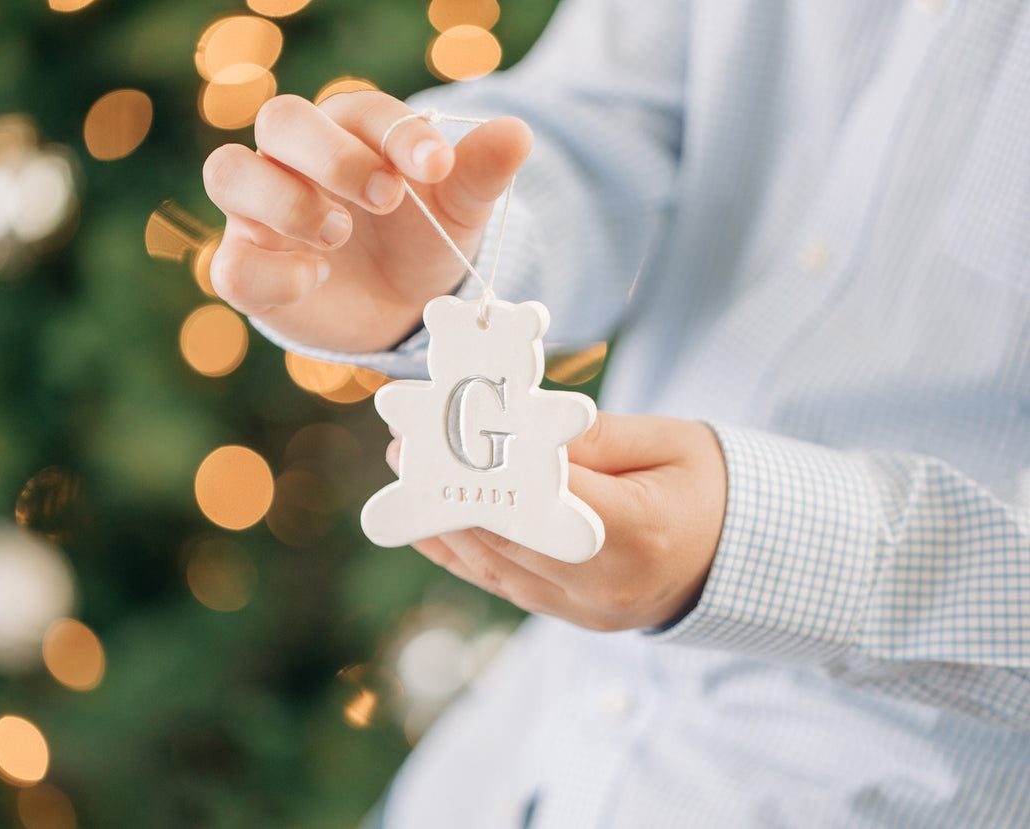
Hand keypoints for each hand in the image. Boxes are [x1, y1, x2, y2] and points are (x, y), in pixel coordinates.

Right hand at [202, 92, 532, 352]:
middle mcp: (295, 161)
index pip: (360, 109)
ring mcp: (263, 213)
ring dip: (285, 201)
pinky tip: (317, 278)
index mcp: (350, 132)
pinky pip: (229, 263)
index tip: (438, 166)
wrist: (399, 307)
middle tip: (387, 198)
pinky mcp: (251, 268)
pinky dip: (270, 271)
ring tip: (339, 233)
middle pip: (281, 119)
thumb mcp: (458, 208)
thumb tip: (519, 133)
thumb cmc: (422, 239)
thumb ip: (480, 171)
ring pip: (229, 172)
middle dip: (333, 156)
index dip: (397, 133)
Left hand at [389, 414, 727, 631]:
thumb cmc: (712, 486)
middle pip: (507, 534)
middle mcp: (605, 583)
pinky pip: (509, 588)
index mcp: (636, 531)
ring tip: (408, 482)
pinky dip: (467, 556)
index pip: (540, 493)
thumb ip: (590, 438)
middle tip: (405, 449)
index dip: (481, 462)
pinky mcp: (578, 619)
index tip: (436, 431)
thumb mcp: (665, 442)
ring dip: (446, 525)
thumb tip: (518, 424)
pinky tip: (434, 528)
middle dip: (450, 490)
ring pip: (498, 569)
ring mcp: (589, 610)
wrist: (747, 559)